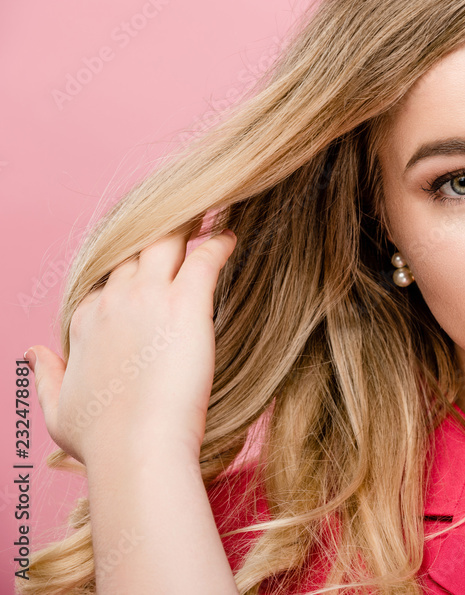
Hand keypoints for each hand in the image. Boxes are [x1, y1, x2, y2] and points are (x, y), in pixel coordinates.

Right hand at [29, 226, 236, 465]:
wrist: (136, 449)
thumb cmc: (103, 440)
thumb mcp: (58, 409)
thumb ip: (46, 376)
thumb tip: (30, 352)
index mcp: (86, 321)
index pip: (111, 282)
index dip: (132, 276)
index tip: (152, 274)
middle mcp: (112, 301)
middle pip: (136, 251)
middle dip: (158, 237)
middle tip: (183, 229)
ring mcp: (147, 298)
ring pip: (166, 240)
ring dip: (187, 227)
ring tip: (208, 218)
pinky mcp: (184, 304)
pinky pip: (205, 257)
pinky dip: (219, 244)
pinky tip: (230, 239)